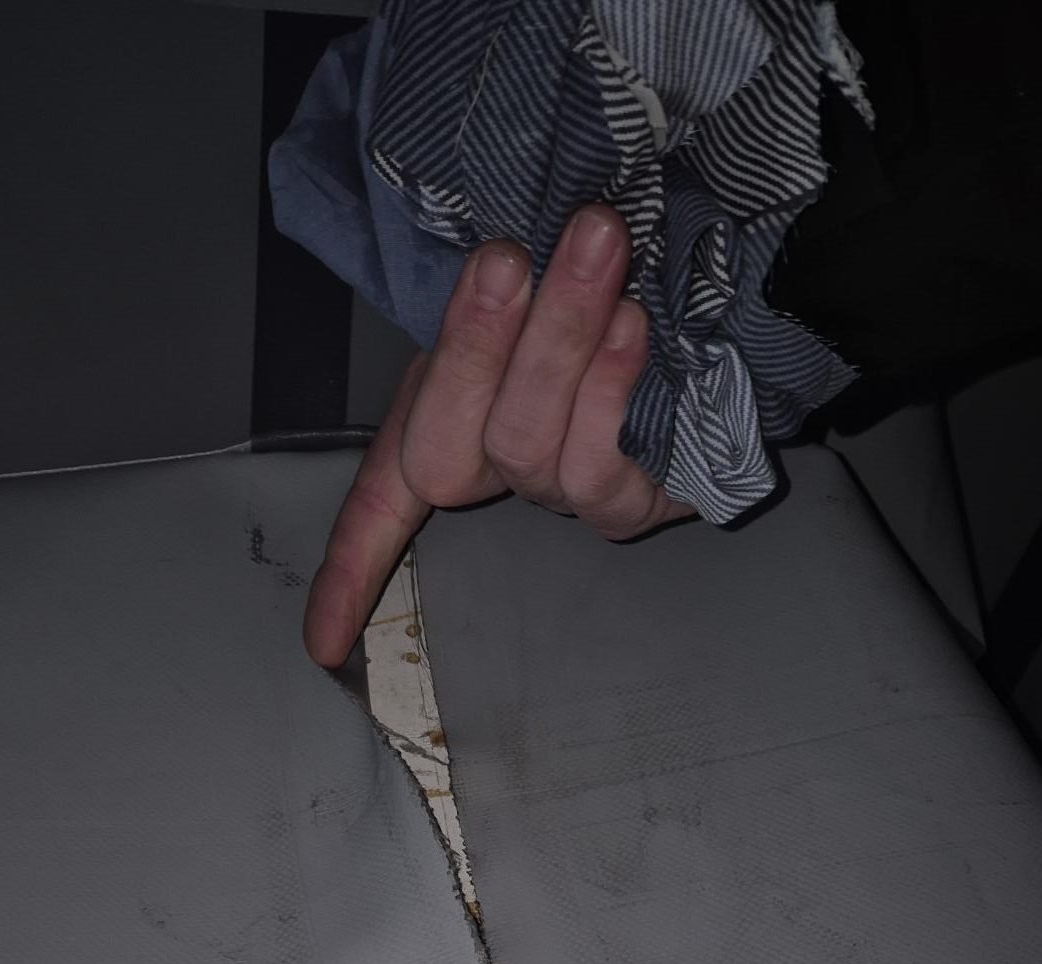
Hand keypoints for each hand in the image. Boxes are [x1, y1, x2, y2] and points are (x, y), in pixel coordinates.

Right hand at [303, 203, 693, 667]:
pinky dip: (611, 388)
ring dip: (560, 336)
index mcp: (456, 421)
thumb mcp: (518, 279)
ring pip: (524, 446)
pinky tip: (637, 323)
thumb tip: (475, 258)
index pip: (381, 506)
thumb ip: (478, 295)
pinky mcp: (634, 504)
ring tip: (599, 240)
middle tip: (506, 259)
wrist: (721, 292)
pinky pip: (597, 467)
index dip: (347, 572)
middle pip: (442, 459)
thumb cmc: (601, 285)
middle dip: (472, 350)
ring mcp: (564, 494)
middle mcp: (502, 473)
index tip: (320, 645)